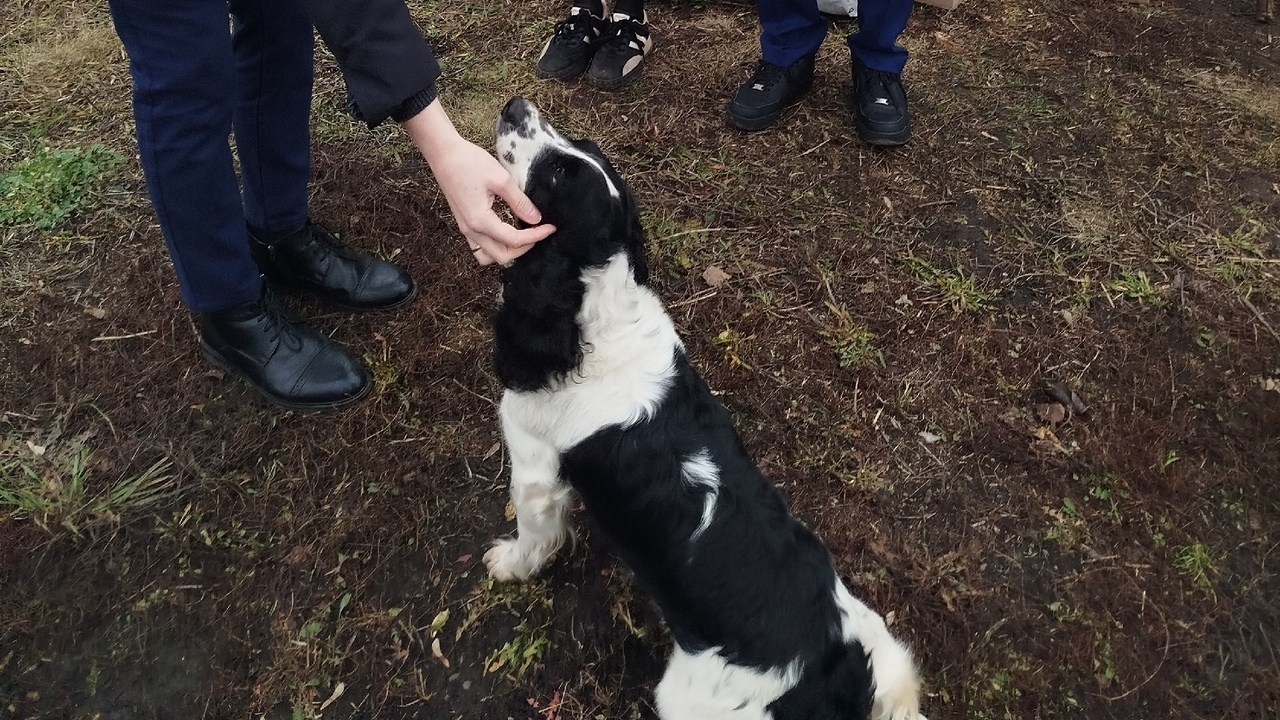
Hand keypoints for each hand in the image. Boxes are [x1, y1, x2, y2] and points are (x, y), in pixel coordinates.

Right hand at [403, 101, 555, 265]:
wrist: (444, 154)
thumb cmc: (469, 162)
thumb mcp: (500, 179)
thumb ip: (519, 202)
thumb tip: (536, 218)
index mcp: (480, 221)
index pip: (514, 240)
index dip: (536, 236)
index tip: (550, 228)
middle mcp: (471, 230)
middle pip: (502, 256)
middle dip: (523, 248)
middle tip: (538, 232)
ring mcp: (465, 229)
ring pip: (489, 256)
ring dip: (508, 251)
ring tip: (523, 235)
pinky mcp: (464, 224)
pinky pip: (480, 247)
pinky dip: (496, 245)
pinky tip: (506, 231)